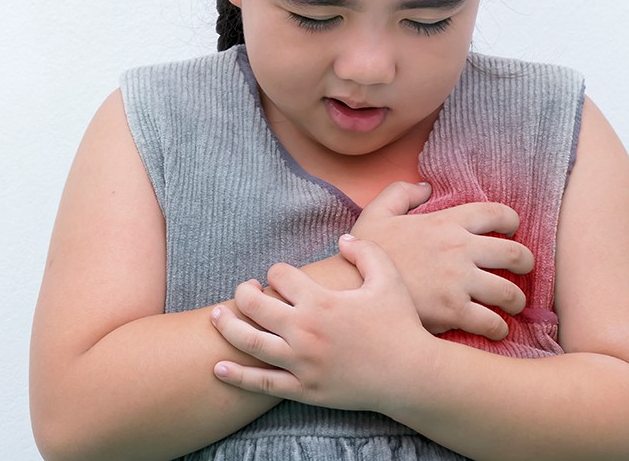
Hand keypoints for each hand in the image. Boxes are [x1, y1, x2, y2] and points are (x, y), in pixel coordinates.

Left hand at [210, 235, 435, 411]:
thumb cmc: (401, 325)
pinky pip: (262, 383)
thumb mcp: (388, 279)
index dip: (276, 272)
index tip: (280, 277)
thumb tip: (342, 239)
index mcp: (321, 302)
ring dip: (227, 326)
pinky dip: (236, 376)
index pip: (279, 276)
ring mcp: (301, 362)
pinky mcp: (303, 388)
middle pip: (254, 304)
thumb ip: (366, 252)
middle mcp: (305, 331)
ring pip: (248, 342)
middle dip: (244, 292)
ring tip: (216, 316)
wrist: (412, 375)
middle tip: (244, 290)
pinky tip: (217, 368)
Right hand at [350, 182, 532, 339]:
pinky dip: (499, 328)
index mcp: (445, 223)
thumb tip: (425, 186)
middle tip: (521, 270)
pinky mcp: (453, 312)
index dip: (511, 221)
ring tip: (511, 304)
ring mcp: (459, 282)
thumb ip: (400, 193)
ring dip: (516, 300)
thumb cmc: (361, 254)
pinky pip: (493, 322)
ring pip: (511, 293)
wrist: (348, 288)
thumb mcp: (375, 213)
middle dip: (526, 263)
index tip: (509, 230)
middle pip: (517, 254)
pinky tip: (494, 329)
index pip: (497, 213)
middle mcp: (459, 250)